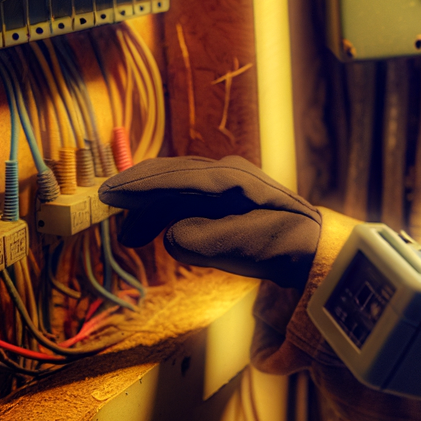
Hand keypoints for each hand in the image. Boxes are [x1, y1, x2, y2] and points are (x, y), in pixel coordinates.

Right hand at [98, 156, 320, 288]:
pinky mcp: (228, 194)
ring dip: (151, 208)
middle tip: (107, 207)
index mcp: (229, 180)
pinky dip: (168, 211)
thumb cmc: (279, 246)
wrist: (313, 245)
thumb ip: (199, 240)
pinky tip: (157, 232)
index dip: (138, 187)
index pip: (175, 178)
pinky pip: (189, 196)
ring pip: (177, 186)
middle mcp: (227, 171)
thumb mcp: (238, 248)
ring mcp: (228, 180)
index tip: (108, 194)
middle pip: (171, 175)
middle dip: (138, 193)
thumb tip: (170, 235)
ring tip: (130, 238)